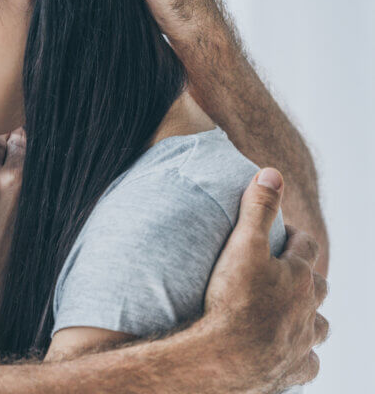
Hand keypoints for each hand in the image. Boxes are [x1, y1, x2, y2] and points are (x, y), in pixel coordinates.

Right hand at [204, 168, 327, 391]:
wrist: (223, 357)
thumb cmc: (232, 300)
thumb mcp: (242, 245)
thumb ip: (258, 208)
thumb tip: (272, 172)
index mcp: (300, 277)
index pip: (305, 247)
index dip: (295, 236)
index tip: (284, 233)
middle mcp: (308, 310)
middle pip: (317, 287)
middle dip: (306, 278)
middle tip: (284, 271)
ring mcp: (301, 342)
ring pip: (319, 327)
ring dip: (309, 317)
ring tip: (291, 312)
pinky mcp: (291, 370)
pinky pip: (307, 363)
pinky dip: (301, 355)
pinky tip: (289, 353)